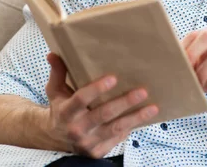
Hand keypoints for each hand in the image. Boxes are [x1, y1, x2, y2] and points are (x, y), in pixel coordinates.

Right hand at [43, 52, 157, 158]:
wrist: (55, 137)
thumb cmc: (60, 108)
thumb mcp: (55, 91)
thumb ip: (57, 72)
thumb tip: (53, 54)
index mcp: (66, 112)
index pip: (81, 99)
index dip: (97, 89)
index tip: (113, 78)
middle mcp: (76, 129)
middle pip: (103, 114)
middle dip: (124, 103)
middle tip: (142, 91)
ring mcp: (87, 143)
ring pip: (115, 129)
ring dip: (136, 118)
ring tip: (152, 108)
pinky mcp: (97, 152)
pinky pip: (117, 139)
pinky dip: (130, 129)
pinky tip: (143, 118)